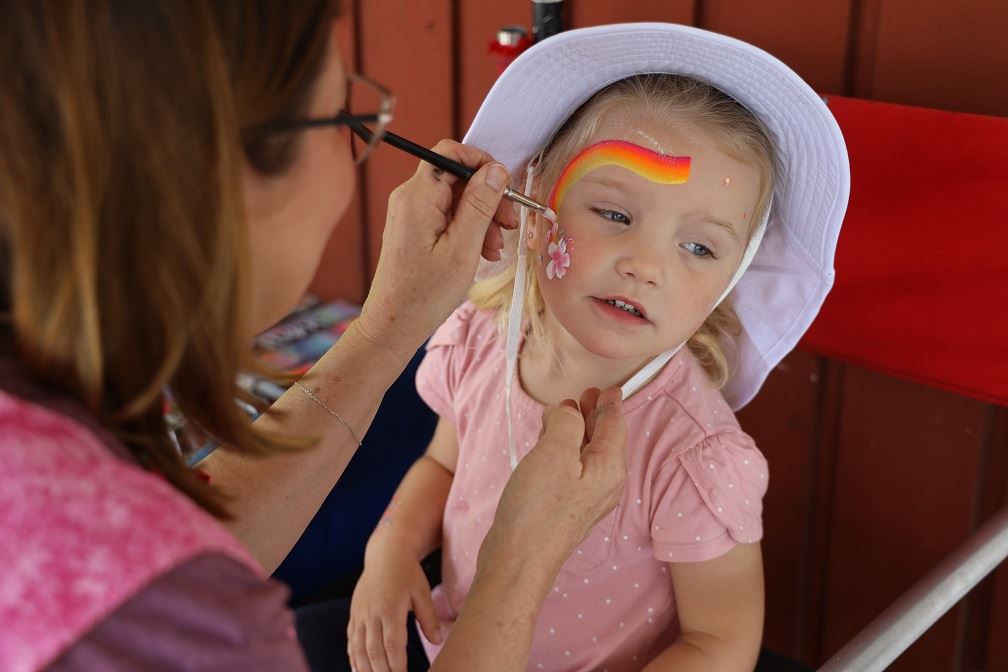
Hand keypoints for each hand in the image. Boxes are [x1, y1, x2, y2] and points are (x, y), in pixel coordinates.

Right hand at [348, 543, 442, 671]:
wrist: (386, 554)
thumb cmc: (408, 573)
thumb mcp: (422, 592)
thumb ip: (429, 617)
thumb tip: (437, 641)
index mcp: (390, 608)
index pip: (392, 645)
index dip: (396, 666)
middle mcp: (371, 613)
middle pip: (373, 651)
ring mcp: (360, 614)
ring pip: (358, 648)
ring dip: (364, 669)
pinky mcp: (354, 613)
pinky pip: (351, 639)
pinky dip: (353, 657)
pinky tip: (357, 669)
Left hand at [357, 140, 518, 356]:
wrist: (394, 324)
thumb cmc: (425, 293)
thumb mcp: (463, 248)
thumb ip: (480, 204)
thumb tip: (496, 171)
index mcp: (418, 196)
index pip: (450, 153)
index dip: (482, 162)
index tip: (505, 187)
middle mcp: (410, 198)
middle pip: (457, 177)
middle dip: (488, 197)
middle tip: (509, 224)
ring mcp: (411, 213)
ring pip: (456, 198)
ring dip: (482, 217)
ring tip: (495, 248)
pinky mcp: (415, 229)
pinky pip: (447, 216)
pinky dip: (468, 229)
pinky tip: (481, 252)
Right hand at [477, 386, 627, 579]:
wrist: (519, 560)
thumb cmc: (537, 509)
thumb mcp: (554, 452)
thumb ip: (567, 422)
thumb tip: (569, 411)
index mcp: (610, 467)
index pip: (615, 425)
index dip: (609, 403)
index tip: (608, 387)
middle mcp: (605, 483)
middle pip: (604, 439)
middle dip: (594, 415)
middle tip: (584, 394)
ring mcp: (586, 498)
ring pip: (587, 454)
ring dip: (576, 431)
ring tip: (564, 414)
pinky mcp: (567, 507)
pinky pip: (573, 469)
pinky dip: (564, 451)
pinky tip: (550, 445)